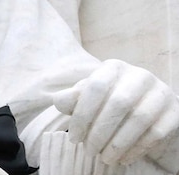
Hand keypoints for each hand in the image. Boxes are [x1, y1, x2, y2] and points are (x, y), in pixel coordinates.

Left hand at [54, 59, 178, 166]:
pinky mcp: (174, 112)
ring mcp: (160, 93)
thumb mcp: (89, 96)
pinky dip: (136, 149)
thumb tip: (60, 102)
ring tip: (104, 158)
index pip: (95, 87)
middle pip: (119, 103)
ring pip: (139, 119)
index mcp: (114, 67)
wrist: (148, 107)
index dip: (82, 114)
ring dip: (119, 143)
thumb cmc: (109, 101)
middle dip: (100, 131)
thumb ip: (72, 98)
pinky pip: (156, 132)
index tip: (74, 137)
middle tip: (89, 150)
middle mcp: (139, 75)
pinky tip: (123, 158)